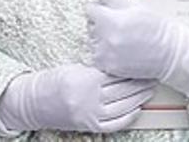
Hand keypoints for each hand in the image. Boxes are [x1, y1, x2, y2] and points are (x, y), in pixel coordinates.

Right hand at [0, 63, 154, 133]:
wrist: (36, 102)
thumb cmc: (54, 81)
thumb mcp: (74, 67)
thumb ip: (96, 68)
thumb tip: (119, 63)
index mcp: (85, 79)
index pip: (116, 74)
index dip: (132, 69)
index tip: (143, 63)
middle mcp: (89, 98)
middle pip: (123, 90)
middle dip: (140, 83)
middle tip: (152, 75)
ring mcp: (91, 115)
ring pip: (124, 107)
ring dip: (139, 98)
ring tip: (149, 90)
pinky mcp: (90, 126)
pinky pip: (116, 123)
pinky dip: (129, 116)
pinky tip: (137, 108)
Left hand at [88, 0, 188, 95]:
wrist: (170, 54)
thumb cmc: (155, 28)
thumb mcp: (134, 6)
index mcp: (111, 20)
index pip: (90, 9)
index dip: (100, 8)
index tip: (108, 11)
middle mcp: (106, 39)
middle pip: (91, 26)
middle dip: (101, 24)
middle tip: (120, 26)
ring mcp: (107, 55)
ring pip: (93, 42)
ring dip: (102, 39)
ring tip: (122, 39)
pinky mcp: (110, 68)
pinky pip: (98, 57)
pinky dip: (106, 54)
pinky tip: (121, 51)